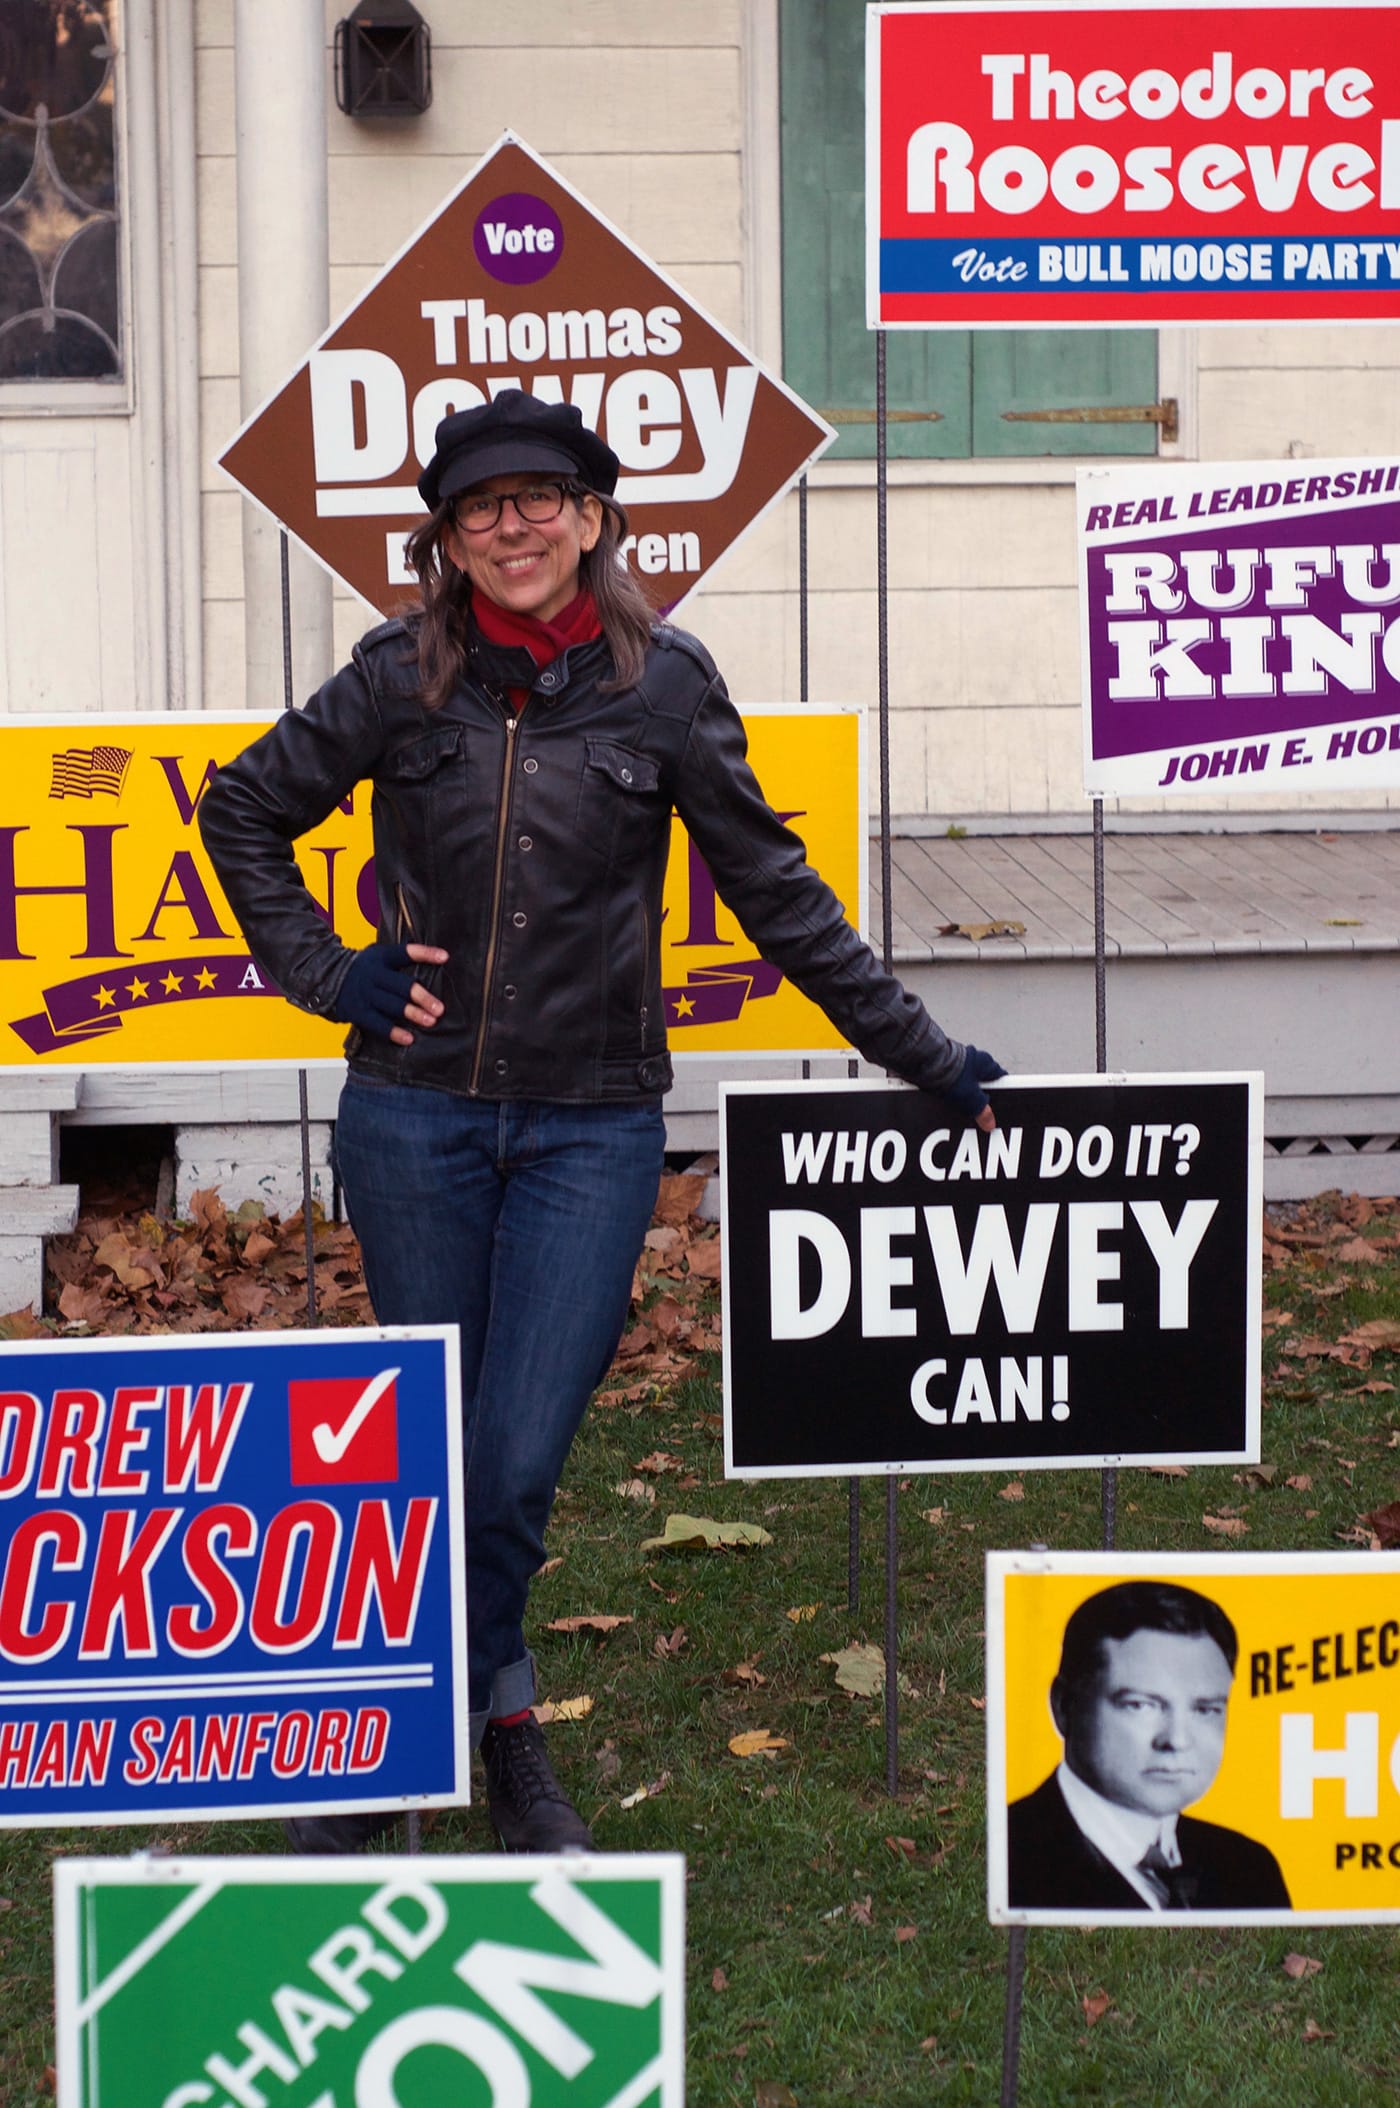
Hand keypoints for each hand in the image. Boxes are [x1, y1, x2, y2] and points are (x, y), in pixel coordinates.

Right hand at [330, 941, 448, 1045]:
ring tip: (430, 1021)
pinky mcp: (358, 1011)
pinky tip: (408, 1038)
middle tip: (440, 1008)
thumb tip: (437, 964)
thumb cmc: (363, 969)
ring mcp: (365, 993)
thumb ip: (401, 961)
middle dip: (423, 997)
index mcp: (381, 957)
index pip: (405, 952)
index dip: (425, 954)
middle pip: (402, 985)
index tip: (444, 957)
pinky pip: (378, 1024)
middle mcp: (373, 974)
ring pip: (392, 1005)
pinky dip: (394, 1032)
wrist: (327, 978)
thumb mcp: (378, 957)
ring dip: (413, 1014)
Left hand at [942, 1044, 1006, 1130]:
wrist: (922, 1062)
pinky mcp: (941, 1065)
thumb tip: (990, 1123)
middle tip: (980, 1113)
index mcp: (986, 1062)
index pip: (1000, 1077)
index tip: (1000, 1104)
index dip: (1001, 1091)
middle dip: (980, 1098)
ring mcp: (956, 1061)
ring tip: (962, 1110)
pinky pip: (951, 1082)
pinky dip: (950, 1092)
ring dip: (964, 1095)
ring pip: (965, 1083)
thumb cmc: (949, 1073)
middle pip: (981, 1082)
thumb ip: (982, 1111)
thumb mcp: (970, 1098)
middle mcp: (972, 1058)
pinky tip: (947, 1103)